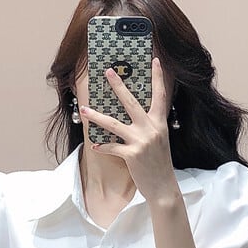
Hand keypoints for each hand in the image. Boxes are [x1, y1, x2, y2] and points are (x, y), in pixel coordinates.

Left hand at [79, 57, 179, 204]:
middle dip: (118, 85)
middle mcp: (151, 129)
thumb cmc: (159, 163)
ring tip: (84, 109)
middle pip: (131, 102)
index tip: (154, 61)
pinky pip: (111, 147)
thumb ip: (149, 126)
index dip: (157, 77)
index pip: (159, 95)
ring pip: (113, 124)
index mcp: (159, 123)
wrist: (163, 187)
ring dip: (96, 116)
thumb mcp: (159, 140)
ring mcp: (141, 141)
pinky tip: (94, 144)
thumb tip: (132, 114)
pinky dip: (102, 146)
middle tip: (108, 71)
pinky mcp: (131, 155)